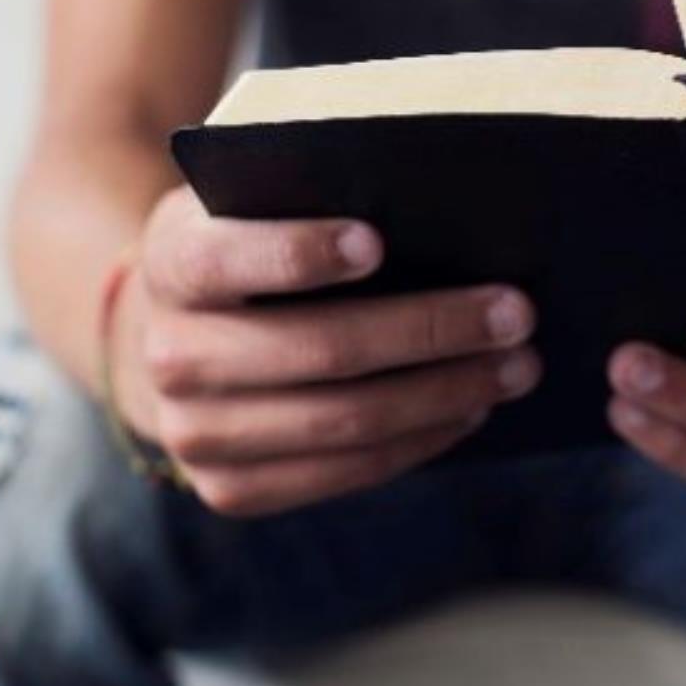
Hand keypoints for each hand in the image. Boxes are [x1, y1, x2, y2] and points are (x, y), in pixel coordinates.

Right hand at [112, 188, 540, 516]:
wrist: (168, 338)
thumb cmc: (247, 248)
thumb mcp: (251, 204)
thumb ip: (309, 194)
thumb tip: (431, 205)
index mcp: (171, 263)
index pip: (226, 258)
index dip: (298, 252)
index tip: (377, 240)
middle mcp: (169, 354)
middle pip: (316, 349)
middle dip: (429, 330)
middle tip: (516, 311)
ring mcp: (195, 434)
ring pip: (342, 422)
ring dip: (445, 393)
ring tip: (517, 366)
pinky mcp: (229, 491)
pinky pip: (344, 473)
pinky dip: (419, 440)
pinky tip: (470, 408)